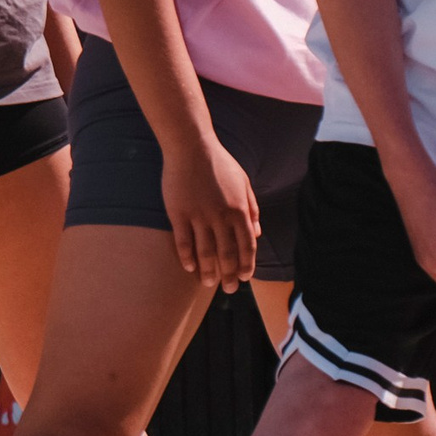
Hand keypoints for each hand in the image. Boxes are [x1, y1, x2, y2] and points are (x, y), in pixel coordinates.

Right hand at [161, 131, 260, 291]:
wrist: (191, 147)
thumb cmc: (219, 163)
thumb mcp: (244, 183)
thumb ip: (252, 208)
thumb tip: (257, 232)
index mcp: (240, 210)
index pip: (247, 245)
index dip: (246, 264)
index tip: (244, 278)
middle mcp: (221, 216)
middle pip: (227, 254)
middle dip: (229, 275)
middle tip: (229, 289)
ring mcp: (199, 216)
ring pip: (206, 252)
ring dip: (209, 271)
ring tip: (209, 283)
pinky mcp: (179, 213)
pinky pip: (184, 241)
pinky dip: (187, 257)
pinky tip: (189, 268)